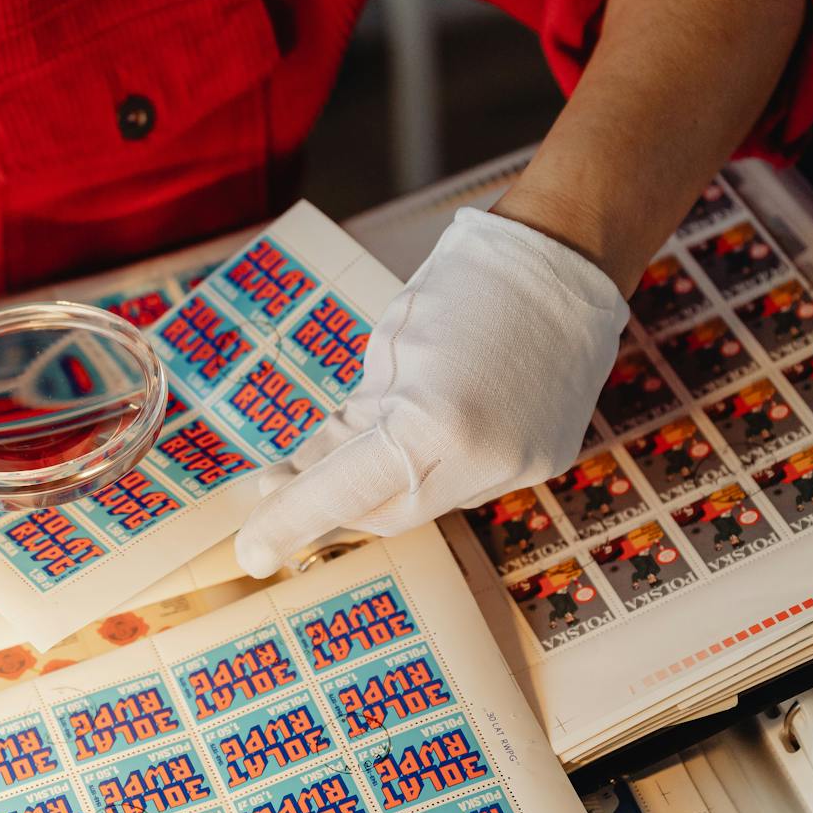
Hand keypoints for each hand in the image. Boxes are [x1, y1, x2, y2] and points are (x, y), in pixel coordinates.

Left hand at [236, 207, 627, 576]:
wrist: (561, 261)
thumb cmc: (462, 288)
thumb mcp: (384, 353)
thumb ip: (345, 426)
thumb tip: (295, 479)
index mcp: (433, 422)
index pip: (344, 491)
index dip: (291, 521)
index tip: (251, 551)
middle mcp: (483, 461)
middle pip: (385, 512)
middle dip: (333, 504)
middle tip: (282, 487)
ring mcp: (521, 467)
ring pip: (427, 501)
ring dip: (383, 483)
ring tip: (351, 446)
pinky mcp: (544, 462)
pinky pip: (468, 483)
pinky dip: (434, 466)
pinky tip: (428, 429)